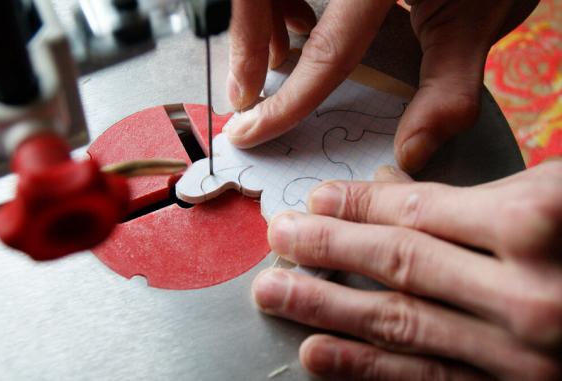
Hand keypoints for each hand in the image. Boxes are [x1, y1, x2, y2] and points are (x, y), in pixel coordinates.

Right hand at [226, 0, 538, 171]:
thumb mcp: (480, 22)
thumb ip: (448, 89)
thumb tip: (411, 151)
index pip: (327, 50)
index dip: (286, 100)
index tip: (249, 130)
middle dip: (246, 47)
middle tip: (245, 93)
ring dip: (258, 21)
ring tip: (276, 60)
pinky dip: (279, 1)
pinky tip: (299, 22)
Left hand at [251, 160, 561, 379]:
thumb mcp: (552, 196)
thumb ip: (473, 202)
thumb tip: (386, 196)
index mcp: (538, 223)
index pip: (417, 211)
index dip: (355, 206)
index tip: (311, 203)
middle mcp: (528, 293)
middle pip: (398, 265)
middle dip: (327, 250)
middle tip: (277, 241)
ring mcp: (523, 355)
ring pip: (401, 325)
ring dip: (325, 307)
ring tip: (273, 293)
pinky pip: (430, 379)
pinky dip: (366, 369)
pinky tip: (318, 354)